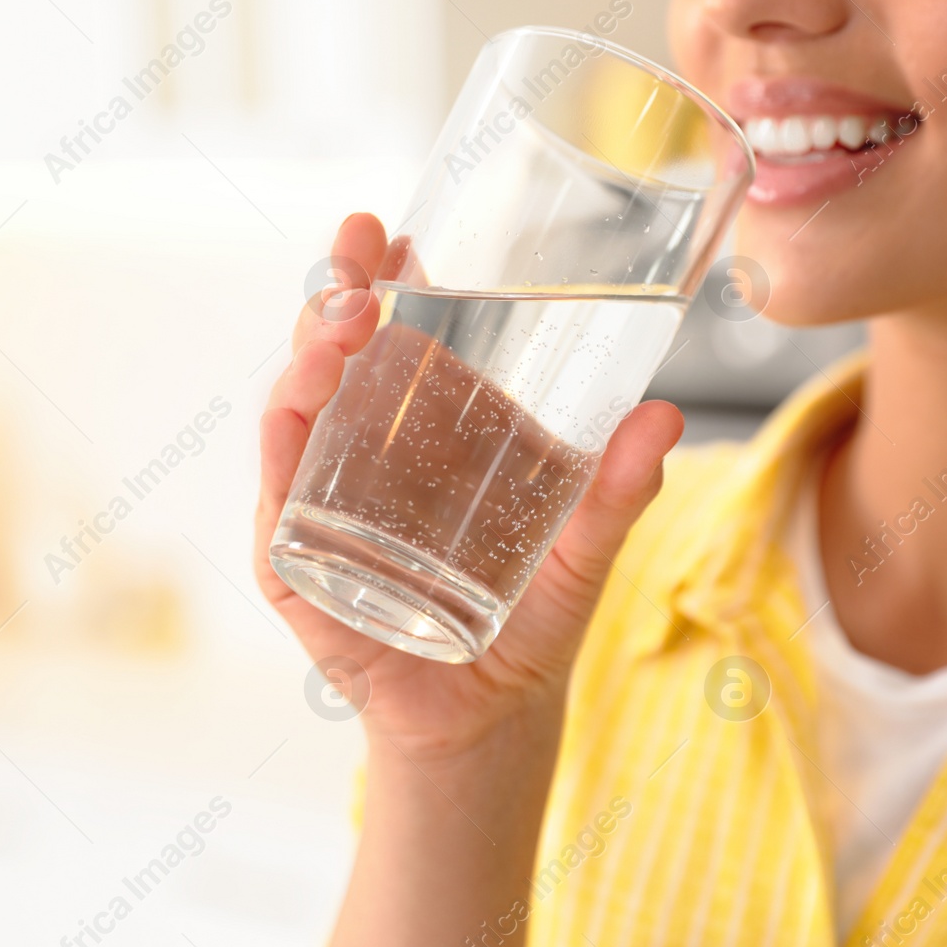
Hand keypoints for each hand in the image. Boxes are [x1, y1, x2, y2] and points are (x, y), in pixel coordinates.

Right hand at [254, 213, 682, 762]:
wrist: (488, 717)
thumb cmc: (533, 623)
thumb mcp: (585, 551)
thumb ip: (621, 491)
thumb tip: (665, 416)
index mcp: (432, 431)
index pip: (401, 336)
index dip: (391, 278)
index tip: (399, 228)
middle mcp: (370, 453)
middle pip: (342, 353)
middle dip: (342, 289)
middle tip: (361, 243)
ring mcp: (325, 500)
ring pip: (303, 407)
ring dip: (312, 352)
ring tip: (345, 317)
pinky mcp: (297, 557)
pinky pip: (281, 492)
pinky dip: (283, 444)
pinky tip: (297, 405)